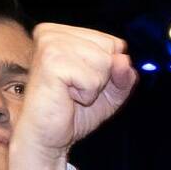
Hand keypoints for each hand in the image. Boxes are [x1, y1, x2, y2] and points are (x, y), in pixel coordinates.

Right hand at [10, 23, 137, 169]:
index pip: (113, 42)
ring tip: (70, 93)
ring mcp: (50, 44)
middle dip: (101, 77)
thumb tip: (124, 60)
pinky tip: (66, 97)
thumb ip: (124, 75)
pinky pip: (93, 78)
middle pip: (110, 49)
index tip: (83, 81)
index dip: (108, 70)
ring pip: (104, 61)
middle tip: (75, 90)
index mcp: (62, 32)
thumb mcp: (110, 92)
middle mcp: (52, 33)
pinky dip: (87, 94)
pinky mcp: (51, 62)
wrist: (46, 137)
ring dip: (93, 86)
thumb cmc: (73, 112)